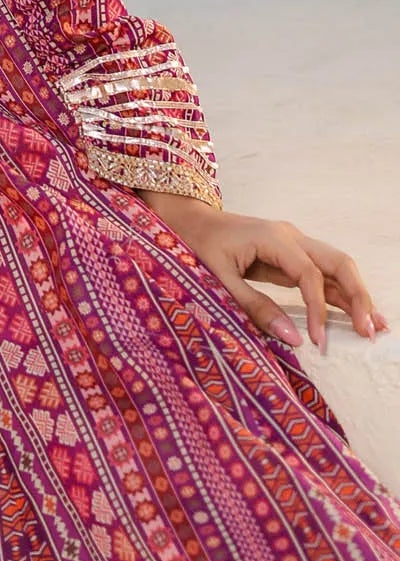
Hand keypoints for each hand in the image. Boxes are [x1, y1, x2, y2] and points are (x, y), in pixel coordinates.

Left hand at [137, 190, 388, 353]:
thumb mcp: (218, 279)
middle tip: (369, 331)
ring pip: (335, 266)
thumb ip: (254, 307)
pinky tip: (352, 316)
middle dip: (357, 296)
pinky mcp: (289, 255)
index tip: (319, 341)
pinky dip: (339, 294)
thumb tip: (294, 338)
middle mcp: (290, 236)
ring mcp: (292, 243)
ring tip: (375, 327)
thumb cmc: (197, 245)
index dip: (318, 309)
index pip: (309, 274)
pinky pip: (321, 273)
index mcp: (273, 238)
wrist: (185, 219)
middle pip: (337, 261)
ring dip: (356, 295)